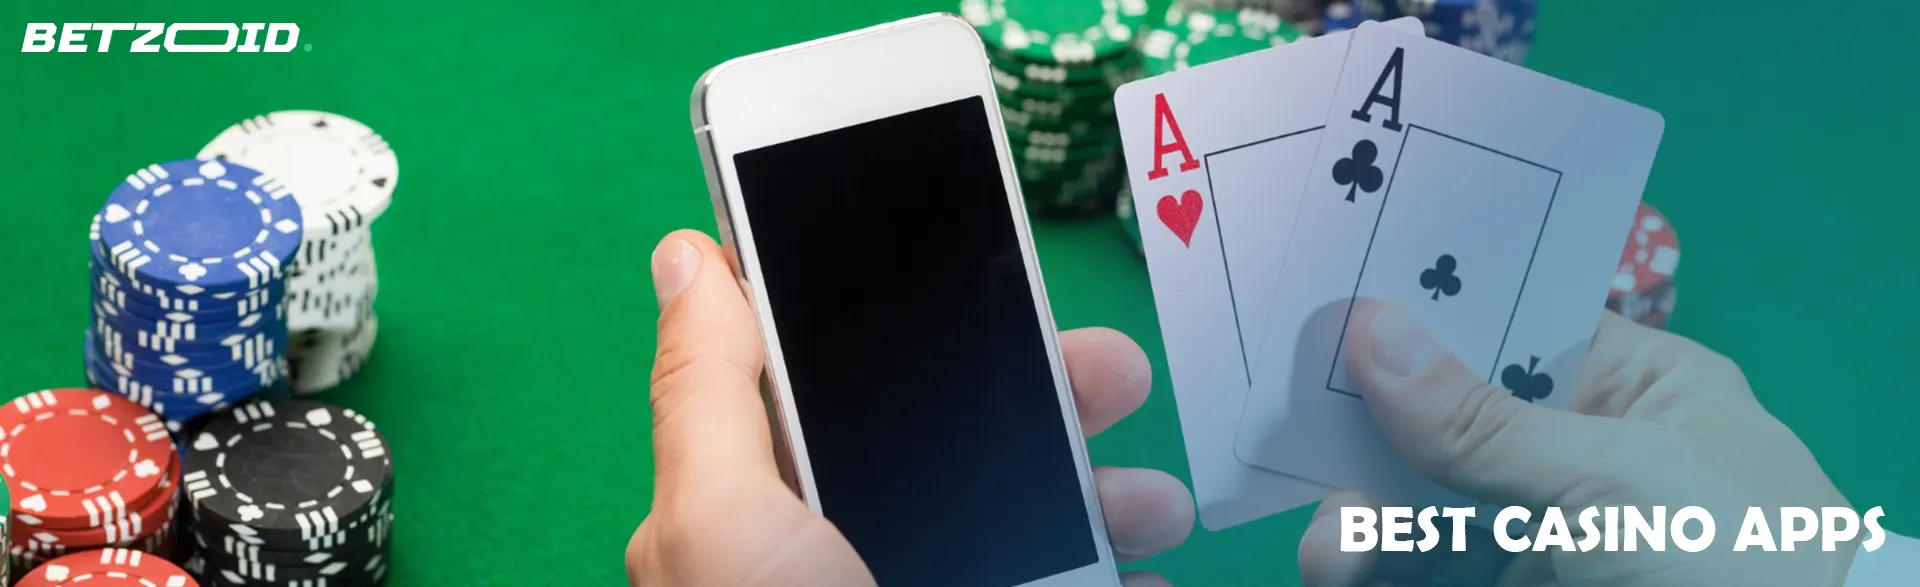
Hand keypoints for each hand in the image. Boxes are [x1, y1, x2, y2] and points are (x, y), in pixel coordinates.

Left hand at [628, 230, 1195, 586]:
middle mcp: (845, 555)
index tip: (983, 273)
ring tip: (1155, 499)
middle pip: (950, 438)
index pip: (834, 381)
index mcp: (766, 514)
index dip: (900, 318)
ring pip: (1028, 513)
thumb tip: (685, 256)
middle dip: (1040, 397)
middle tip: (1111, 374)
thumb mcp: (721, 526)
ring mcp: (931, 585)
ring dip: (1103, 487)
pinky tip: (1145, 569)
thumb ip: (707, 395)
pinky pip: (1069, 581)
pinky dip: (1117, 570)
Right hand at [1298, 300, 1856, 586]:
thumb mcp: (1619, 481)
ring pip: (1420, 506)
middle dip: (1369, 427)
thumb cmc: (1733, 563)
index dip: (1425, 311)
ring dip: (1362, 516)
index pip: (1513, 325)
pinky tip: (1340, 567)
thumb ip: (1485, 421)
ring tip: (1329, 548)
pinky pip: (1423, 567)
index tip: (1330, 297)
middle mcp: (1581, 456)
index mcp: (1641, 390)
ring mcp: (1542, 538)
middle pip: (1446, 419)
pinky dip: (1377, 565)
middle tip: (1294, 427)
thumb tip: (1369, 326)